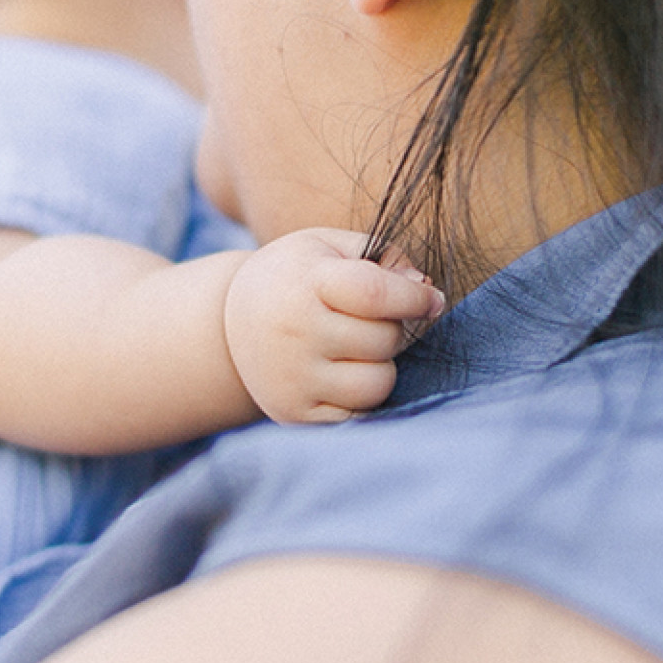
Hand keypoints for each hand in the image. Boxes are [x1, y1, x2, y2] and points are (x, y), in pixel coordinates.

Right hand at [223, 229, 444, 423]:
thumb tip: (425, 289)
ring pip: (377, 383)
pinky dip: (363, 395)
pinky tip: (345, 374)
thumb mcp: (329, 247)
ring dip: (381, 366)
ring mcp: (293, 378)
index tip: (431, 300)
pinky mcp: (295, 413)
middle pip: (383, 340)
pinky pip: (359, 415)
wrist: (231, 324)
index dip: (414, 298)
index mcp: (305, 283)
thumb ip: (382, 257)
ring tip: (358, 350)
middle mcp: (295, 332)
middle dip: (393, 330)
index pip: (374, 294)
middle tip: (372, 321)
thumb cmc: (296, 278)